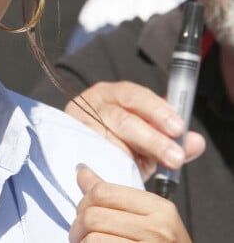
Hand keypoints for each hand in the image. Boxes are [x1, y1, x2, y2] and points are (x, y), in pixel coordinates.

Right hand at [64, 81, 205, 180]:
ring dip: (129, 155)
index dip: (158, 111)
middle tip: (174, 157)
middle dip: (152, 139)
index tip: (178, 128)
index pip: (136, 96)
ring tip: (147, 168)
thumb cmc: (120, 142)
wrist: (81, 150)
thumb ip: (171, 139)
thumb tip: (196, 141)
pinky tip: (120, 171)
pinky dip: (107, 162)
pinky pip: (89, 152)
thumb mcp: (147, 138)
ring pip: (106, 137)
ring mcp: (77, 120)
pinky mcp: (67, 139)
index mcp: (115, 93)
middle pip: (123, 119)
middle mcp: (93, 102)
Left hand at [69, 165, 191, 241]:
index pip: (103, 192)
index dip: (84, 201)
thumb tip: (82, 172)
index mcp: (160, 209)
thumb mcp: (148, 218)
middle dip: (77, 226)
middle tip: (79, 234)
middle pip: (93, 216)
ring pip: (92, 239)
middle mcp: (159, 230)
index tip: (82, 211)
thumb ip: (113, 195)